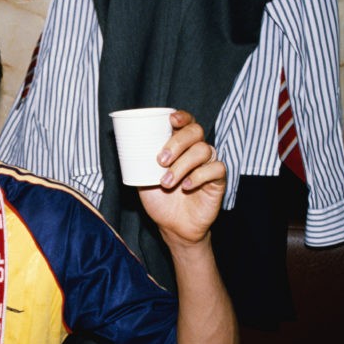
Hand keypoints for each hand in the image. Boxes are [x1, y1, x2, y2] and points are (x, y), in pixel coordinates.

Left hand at [138, 110, 225, 246]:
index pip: (186, 122)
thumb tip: (125, 145)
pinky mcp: (218, 180)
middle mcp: (196, 150)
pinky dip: (199, 176)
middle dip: (177, 143)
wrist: (172, 226)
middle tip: (160, 161)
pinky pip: (216, 169)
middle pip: (195, 132)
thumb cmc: (159, 200)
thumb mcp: (143, 178)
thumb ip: (140, 161)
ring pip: (204, 150)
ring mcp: (208, 164)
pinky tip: (186, 187)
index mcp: (180, 145)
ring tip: (166, 183)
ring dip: (182, 165)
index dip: (182, 116)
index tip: (171, 119)